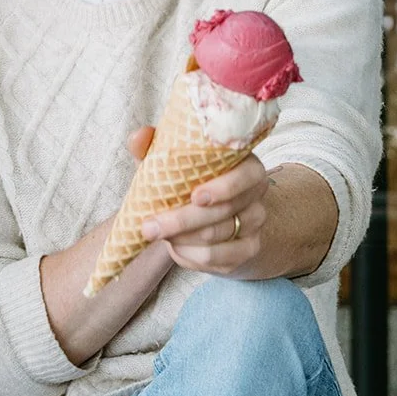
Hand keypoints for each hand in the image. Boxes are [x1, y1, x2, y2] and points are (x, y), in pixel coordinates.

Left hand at [135, 131, 269, 276]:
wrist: (215, 216)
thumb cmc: (191, 181)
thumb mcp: (174, 162)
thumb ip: (155, 147)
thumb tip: (139, 135)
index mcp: (247, 167)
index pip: (247, 176)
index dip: (224, 188)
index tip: (195, 196)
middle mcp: (257, 196)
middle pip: (223, 212)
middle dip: (182, 221)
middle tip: (149, 226)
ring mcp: (255, 225)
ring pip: (217, 238)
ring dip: (181, 239)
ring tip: (156, 234)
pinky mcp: (248, 251)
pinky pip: (217, 259)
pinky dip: (190, 255)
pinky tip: (175, 247)